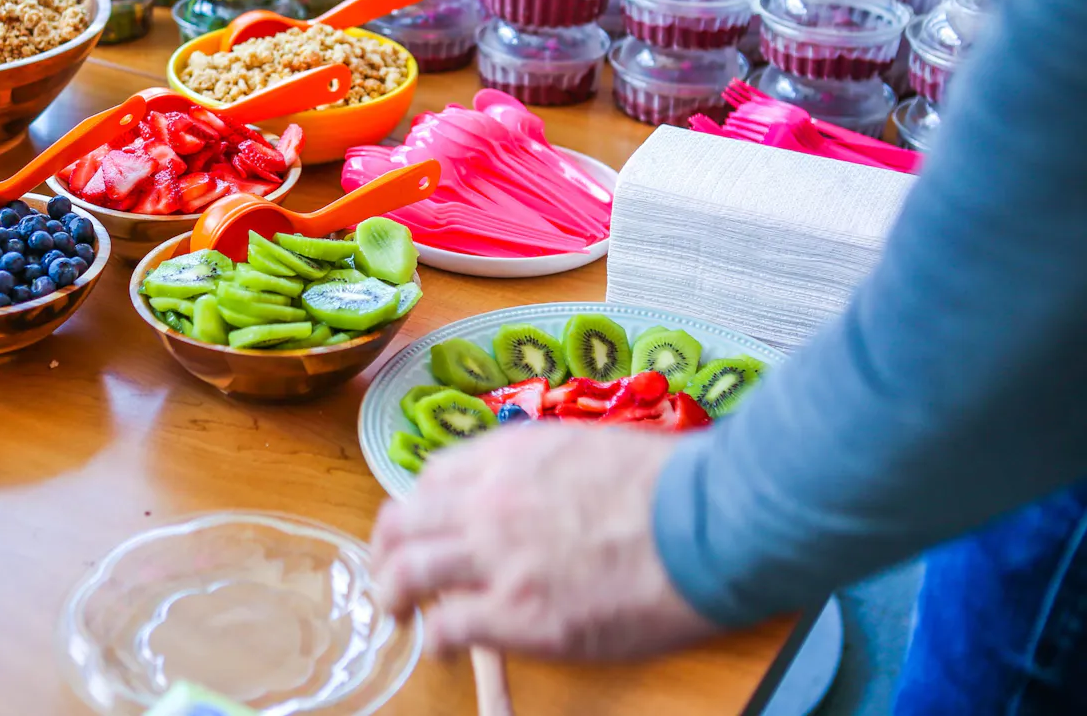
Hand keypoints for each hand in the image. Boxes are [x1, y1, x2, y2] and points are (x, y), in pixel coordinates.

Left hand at [371, 422, 717, 659]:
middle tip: (391, 572)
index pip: (433, 478)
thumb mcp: (586, 448)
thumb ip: (540, 468)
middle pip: (402, 522)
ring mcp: (498, 558)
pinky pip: (448, 627)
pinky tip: (445, 648)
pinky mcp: (520, 614)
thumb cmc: (669, 484)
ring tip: (397, 612)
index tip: (429, 529)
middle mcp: (489, 500)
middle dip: (388, 548)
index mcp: (508, 454)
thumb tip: (528, 494)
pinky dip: (437, 640)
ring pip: (406, 572)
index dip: (423, 508)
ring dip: (393, 594)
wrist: (708, 519)